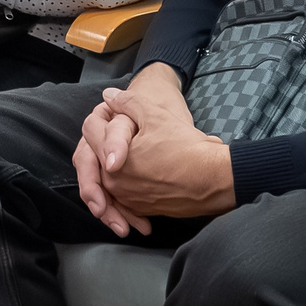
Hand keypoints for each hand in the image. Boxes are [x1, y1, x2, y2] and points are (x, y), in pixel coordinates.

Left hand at [71, 65, 233, 230]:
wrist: (214, 178)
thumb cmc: (185, 147)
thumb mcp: (154, 114)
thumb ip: (127, 102)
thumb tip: (109, 95)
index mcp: (110, 162)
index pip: (91, 134)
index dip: (101, 119)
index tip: (113, 115)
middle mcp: (115, 185)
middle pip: (98, 160)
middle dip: (106, 146)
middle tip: (120, 134)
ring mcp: (130, 200)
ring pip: (112, 181)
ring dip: (118, 166)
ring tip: (133, 154)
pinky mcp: (146, 210)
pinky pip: (129, 198)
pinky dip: (132, 185)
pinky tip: (145, 171)